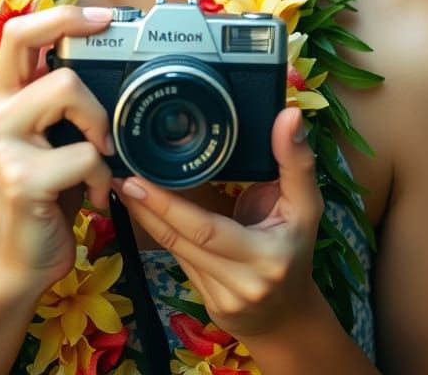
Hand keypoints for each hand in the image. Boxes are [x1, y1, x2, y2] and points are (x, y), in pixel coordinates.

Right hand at [0, 6, 114, 287]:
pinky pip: (84, 155)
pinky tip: (91, 196)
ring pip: (69, 95)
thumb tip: (109, 54)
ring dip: (100, 135)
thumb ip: (62, 97)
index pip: (21, 32)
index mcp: (3, 95)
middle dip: (95, 104)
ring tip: (95, 165)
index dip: (64, 16)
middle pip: (58, 70)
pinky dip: (101, 178)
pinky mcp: (20, 179)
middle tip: (101, 137)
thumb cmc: (46, 189)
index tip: (105, 17)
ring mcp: (2, 145)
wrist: (19, 256)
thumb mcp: (51, 133)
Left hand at [113, 107, 323, 340]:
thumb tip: (289, 113)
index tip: (138, 177)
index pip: (206, 228)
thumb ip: (295, 161)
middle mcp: (241, 281)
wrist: (292, 315)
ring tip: (124, 186)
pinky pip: (179, 261)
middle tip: (120, 175)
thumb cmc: (297, 248)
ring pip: (175, 251)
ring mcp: (221, 297)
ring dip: (145, 218)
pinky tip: (144, 211)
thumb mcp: (306, 206)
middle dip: (147, 206)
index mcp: (265, 254)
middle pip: (181, 239)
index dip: (167, 204)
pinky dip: (161, 234)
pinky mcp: (207, 304)